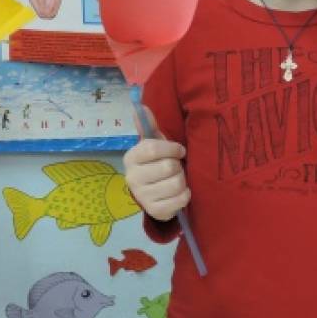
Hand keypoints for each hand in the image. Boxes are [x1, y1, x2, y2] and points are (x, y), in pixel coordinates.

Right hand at [123, 105, 189, 221]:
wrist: (153, 196)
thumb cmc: (155, 164)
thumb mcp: (152, 145)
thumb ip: (149, 126)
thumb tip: (141, 106)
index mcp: (131, 158)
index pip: (153, 148)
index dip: (172, 148)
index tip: (179, 150)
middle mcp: (132, 178)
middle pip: (168, 167)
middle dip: (178, 166)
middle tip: (176, 168)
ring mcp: (142, 197)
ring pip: (176, 183)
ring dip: (182, 180)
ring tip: (176, 179)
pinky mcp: (155, 211)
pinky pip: (180, 200)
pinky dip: (185, 195)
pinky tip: (179, 193)